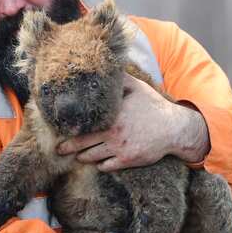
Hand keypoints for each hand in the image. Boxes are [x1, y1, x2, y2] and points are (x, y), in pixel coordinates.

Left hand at [56, 75, 210, 170]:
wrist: (173, 129)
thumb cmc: (153, 106)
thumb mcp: (136, 88)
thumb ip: (119, 80)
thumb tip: (106, 66)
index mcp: (111, 115)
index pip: (83, 123)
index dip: (69, 128)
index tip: (60, 129)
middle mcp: (112, 133)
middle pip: (80, 144)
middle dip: (67, 148)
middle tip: (58, 149)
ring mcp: (119, 148)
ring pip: (91, 157)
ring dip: (82, 157)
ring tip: (76, 155)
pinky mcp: (127, 160)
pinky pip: (105, 166)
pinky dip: (99, 165)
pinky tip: (97, 161)